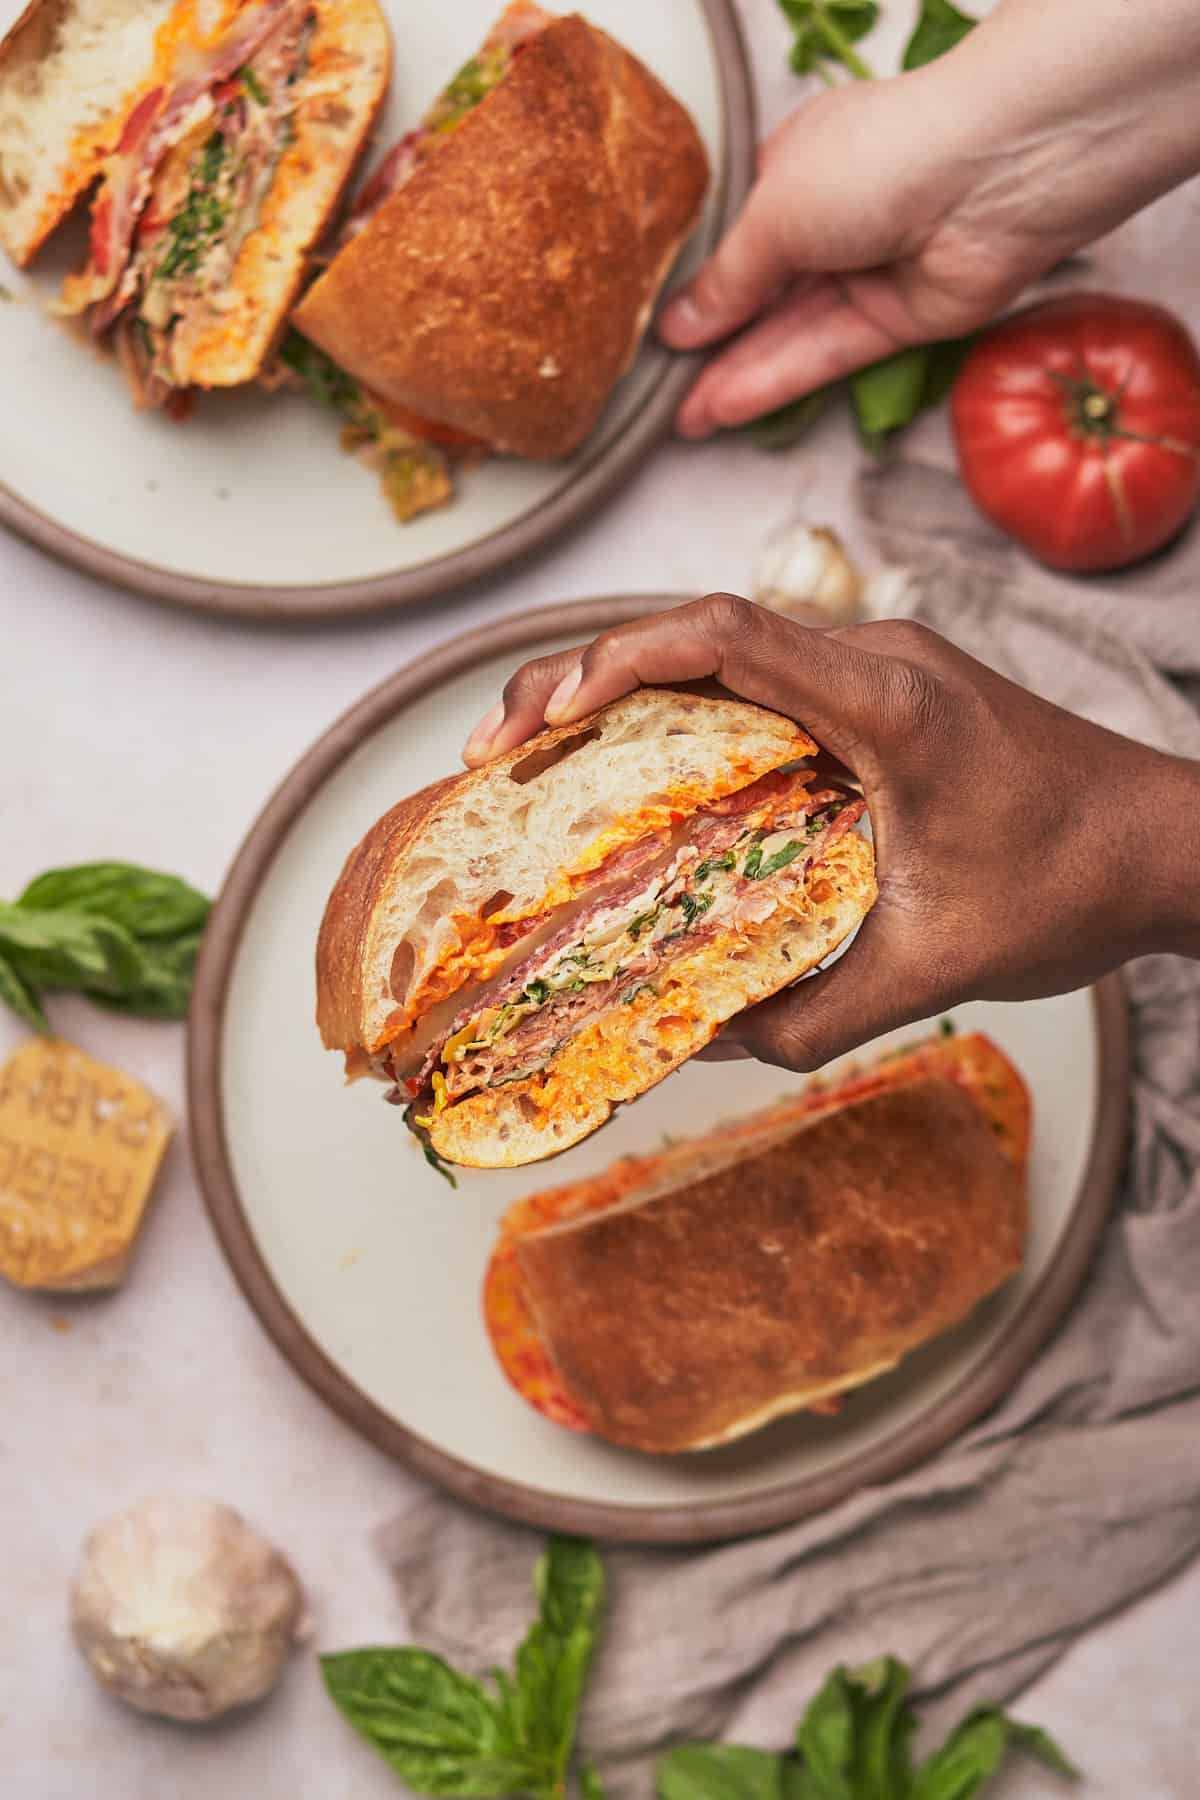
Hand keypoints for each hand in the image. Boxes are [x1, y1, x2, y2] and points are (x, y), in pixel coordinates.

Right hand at [462, 596, 1199, 1072]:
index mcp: (886, 702)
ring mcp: (880, 669)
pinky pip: (761, 687)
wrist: (1165, 847)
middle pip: (697, 633)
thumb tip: (702, 1039)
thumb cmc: (1069, 891)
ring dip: (627, 694)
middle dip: (582, 679)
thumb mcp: (932, 970)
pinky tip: (643, 776)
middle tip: (500, 753)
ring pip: (723, 654)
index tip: (539, 721)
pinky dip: (685, 718)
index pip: (723, 638)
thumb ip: (811, 1012)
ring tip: (541, 760)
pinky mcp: (883, 695)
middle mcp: (876, 661)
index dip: (612, 661)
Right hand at [659, 0, 1199, 437]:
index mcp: (795, 167)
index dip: (694, 284)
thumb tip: (676, 328)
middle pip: (759, 294)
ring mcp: (864, 272)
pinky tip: (725, 408)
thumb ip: (725, 280)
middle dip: (709, 345)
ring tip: (680, 419)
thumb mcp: (773, 212)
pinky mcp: (895, 320)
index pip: (734, 235)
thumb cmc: (874, 159)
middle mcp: (830, 220)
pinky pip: (823, 357)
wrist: (991, 176)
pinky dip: (776, 381)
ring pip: (787, 334)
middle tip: (657, 394)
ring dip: (734, 376)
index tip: (650, 329)